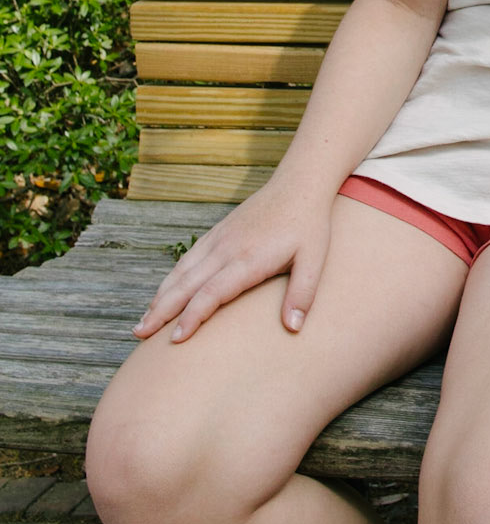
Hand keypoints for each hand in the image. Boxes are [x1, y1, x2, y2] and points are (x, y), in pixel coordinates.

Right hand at [132, 176, 335, 344]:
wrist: (299, 185)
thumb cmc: (309, 225)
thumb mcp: (316, 260)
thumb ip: (303, 293)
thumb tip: (293, 328)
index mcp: (249, 259)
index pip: (212, 292)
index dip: (192, 316)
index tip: (176, 339)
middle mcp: (227, 249)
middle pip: (187, 284)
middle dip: (161, 311)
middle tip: (139, 335)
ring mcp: (219, 240)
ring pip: (181, 271)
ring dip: (160, 297)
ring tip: (142, 322)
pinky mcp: (217, 233)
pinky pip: (187, 259)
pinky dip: (170, 279)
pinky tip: (162, 294)